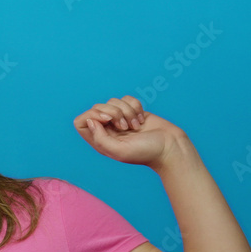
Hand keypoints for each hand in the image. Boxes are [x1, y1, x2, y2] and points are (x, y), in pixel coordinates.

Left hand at [74, 95, 188, 170]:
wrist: (169, 147)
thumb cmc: (145, 152)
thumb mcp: (119, 150)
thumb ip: (100, 138)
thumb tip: (90, 120)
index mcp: (99, 140)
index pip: (81, 121)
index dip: (91, 115)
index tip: (107, 120)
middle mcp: (107, 129)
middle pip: (96, 107)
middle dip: (113, 111)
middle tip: (124, 126)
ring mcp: (119, 119)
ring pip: (113, 101)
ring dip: (127, 111)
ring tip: (135, 126)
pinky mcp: (132, 111)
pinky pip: (127, 98)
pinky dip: (135, 106)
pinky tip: (141, 120)